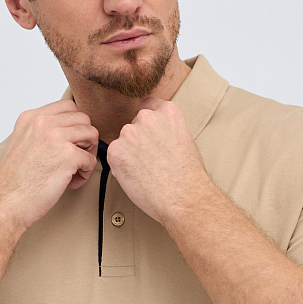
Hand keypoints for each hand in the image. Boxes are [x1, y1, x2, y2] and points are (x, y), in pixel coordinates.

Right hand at [0, 100, 98, 229]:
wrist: (6, 203)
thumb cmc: (15, 181)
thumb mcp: (22, 143)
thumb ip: (41, 132)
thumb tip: (68, 129)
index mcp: (31, 117)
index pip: (68, 107)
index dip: (76, 125)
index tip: (70, 143)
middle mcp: (42, 122)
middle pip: (83, 119)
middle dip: (85, 139)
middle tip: (76, 159)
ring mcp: (55, 137)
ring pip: (91, 134)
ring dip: (88, 153)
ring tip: (75, 170)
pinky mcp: (67, 156)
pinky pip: (91, 159)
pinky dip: (86, 172)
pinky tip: (72, 182)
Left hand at [106, 98, 212, 225]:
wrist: (184, 197)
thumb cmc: (189, 176)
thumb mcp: (185, 140)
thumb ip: (167, 129)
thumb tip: (154, 134)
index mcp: (167, 111)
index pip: (148, 106)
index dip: (148, 124)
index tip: (151, 135)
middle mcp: (147, 117)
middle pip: (133, 125)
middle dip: (138, 141)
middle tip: (150, 161)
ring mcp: (129, 133)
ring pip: (123, 142)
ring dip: (129, 154)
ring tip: (146, 172)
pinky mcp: (116, 150)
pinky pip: (114, 156)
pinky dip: (121, 167)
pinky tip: (137, 177)